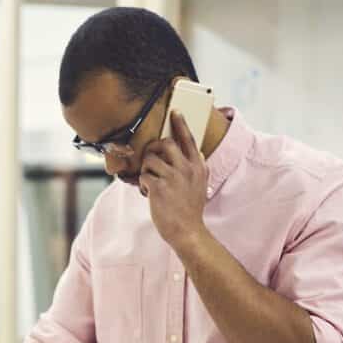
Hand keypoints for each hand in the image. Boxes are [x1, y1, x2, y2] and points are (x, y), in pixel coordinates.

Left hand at [140, 110, 208, 251]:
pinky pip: (142, 176)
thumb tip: (193, 151)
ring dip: (146, 171)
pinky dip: (142, 185)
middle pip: (165, 143)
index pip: (189, 139)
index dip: (181, 124)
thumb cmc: (189, 208)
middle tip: (151, 162)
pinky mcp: (158, 187)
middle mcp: (187, 168)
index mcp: (198, 166)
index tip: (175, 112)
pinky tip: (149, 194)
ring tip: (151, 184)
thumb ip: (195, 167)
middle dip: (153, 150)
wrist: (187, 230)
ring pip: (150, 159)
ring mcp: (173, 177)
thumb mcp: (200, 184)